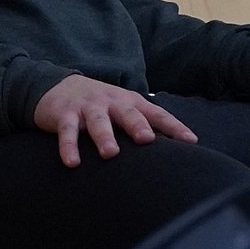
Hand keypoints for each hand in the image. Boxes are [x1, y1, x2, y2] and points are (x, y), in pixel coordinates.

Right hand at [33, 74, 198, 167]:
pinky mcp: (65, 115)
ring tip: (111, 153)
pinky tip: (72, 163)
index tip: (190, 141)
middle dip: (137, 125)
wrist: (59, 86)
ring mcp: (88, 107)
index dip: (173, 126)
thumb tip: (173, 151)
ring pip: (98, 121)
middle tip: (146, 139)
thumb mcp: (123, 110)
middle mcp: (111, 102)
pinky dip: (69, 146)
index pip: (155, 113)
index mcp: (130, 102)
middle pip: (127, 113)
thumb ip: (144, 125)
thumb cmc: (101, 105)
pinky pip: (68, 131)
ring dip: (104, 136)